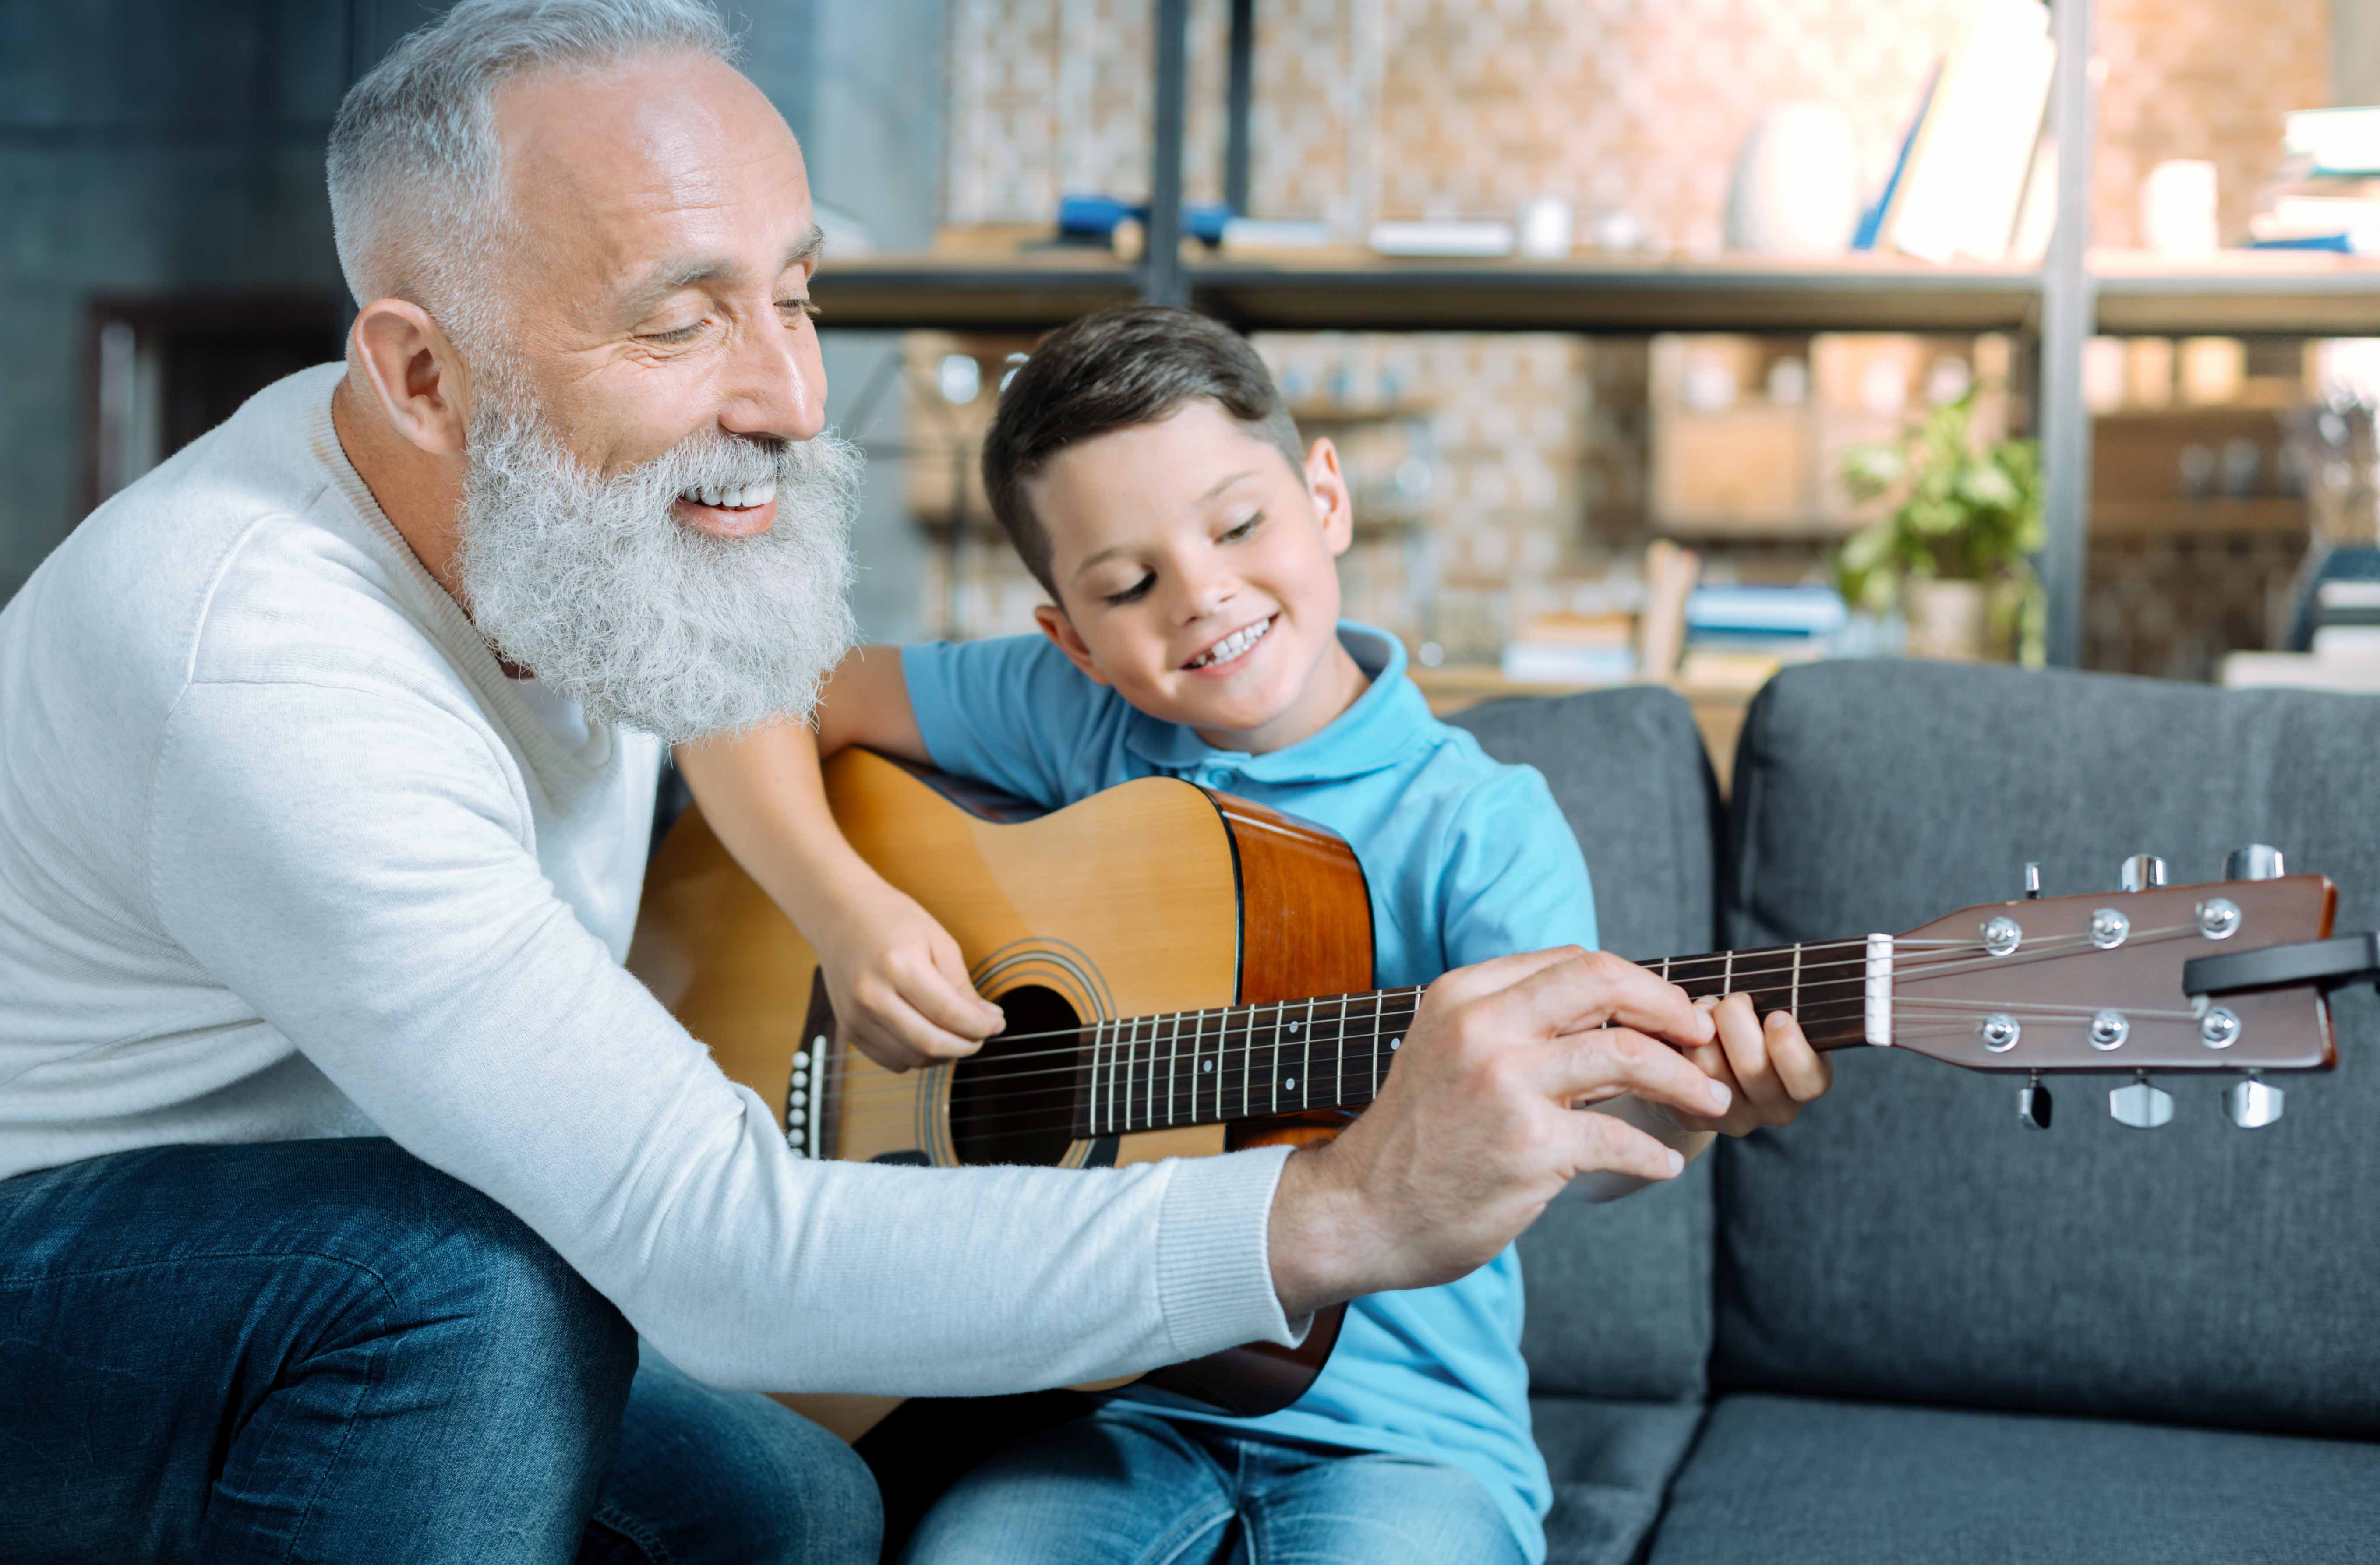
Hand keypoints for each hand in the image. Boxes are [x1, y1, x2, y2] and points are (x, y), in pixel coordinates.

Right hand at [808, 872, 1005, 1071]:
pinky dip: (917, 1056)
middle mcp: (872, 995)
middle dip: (966, 1046)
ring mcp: (856, 1016)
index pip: (949, 1013)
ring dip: (944, 1054)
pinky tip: (928, 1035)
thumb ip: (961, 984)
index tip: (998, 1023)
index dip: (980, 1026)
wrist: (838, 914)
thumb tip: (988, 1019)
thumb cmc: (891, 920)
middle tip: (981, 1036)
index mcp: (898, 966)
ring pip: (912, 1058)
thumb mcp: (937, 940)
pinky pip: (892, 1060)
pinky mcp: (849, 1028)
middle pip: (930, 1043)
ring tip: (957, 1034)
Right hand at [1265, 947, 1732, 1316]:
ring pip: (1627, 1054)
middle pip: (1604, 982)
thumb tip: (1612, 1011)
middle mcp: (1484, 1027)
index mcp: (1465, 995)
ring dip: (1686, 1080)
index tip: (1671, 1012)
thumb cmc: (1419, 1137)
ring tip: (1713, 1102)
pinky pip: (1621, 1138)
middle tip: (1705, 1037)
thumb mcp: (1450, 1051)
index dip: (1637, 981)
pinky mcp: (1529, 1146)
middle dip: (1671, 1007)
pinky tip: (1665, 1164)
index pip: (1572, 961)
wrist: (1361, 1211)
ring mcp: (1506, 1084)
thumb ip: (1515, 1024)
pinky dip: (1656, 1153)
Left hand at [1671, 993, 1831, 1135]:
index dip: (1790, 1047)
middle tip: (1730, 1000)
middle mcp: (1774, 1108)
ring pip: (1711, 1072)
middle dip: (1735, 1020)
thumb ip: (1776, 1003)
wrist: (1709, 1057)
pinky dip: (1677, 1044)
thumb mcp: (1772, 1011)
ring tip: (1704, 1006)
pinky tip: (1680, 1029)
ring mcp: (1734, 1118)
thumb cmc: (1748, 1022)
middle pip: (1753, 1068)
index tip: (1776, 1016)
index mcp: (1805, 1081)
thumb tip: (1756, 989)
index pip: (1807, 1078)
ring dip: (1702, 1028)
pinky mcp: (1694, 1119)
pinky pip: (1680, 1078)